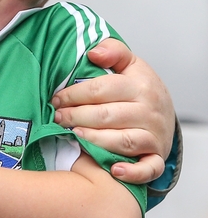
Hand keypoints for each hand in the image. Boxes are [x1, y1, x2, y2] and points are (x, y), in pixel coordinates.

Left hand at [52, 38, 174, 183]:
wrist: (166, 113)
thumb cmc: (140, 89)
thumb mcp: (130, 65)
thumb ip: (113, 52)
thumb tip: (93, 52)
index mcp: (140, 86)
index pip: (101, 90)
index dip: (74, 94)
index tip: (56, 99)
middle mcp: (148, 112)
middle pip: (107, 115)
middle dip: (76, 116)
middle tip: (57, 117)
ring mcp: (153, 136)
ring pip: (122, 141)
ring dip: (95, 140)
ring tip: (73, 135)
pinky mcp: (156, 156)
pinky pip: (147, 168)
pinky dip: (133, 171)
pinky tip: (114, 170)